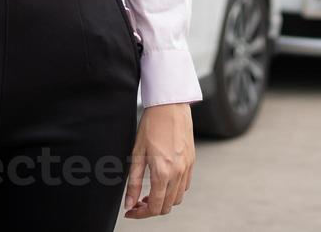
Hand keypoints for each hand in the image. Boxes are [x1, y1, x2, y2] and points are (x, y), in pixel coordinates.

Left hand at [124, 102, 193, 218]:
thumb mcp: (137, 154)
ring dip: (163, 200)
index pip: (154, 206)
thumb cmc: (151, 125)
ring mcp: (187, 167)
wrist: (170, 105)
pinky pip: (185, 185)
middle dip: (150, 209)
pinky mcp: (192, 161)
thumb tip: (129, 204)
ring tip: (150, 192)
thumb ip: (133, 182)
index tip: (131, 211)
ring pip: (177, 198)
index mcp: (163, 172)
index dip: (140, 214)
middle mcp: (178, 173)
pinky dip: (174, 190)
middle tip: (137, 202)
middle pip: (167, 206)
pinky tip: (163, 181)